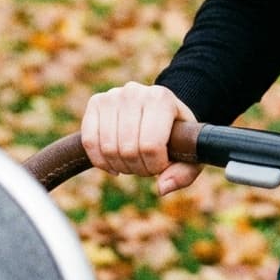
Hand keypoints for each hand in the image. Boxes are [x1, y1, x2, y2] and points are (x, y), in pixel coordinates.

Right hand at [81, 82, 201, 195]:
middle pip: (128, 149)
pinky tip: (113, 163)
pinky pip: (89, 142)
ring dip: (119, 165)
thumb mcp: (190, 150)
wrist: (160, 107)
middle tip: (146, 165)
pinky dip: (100, 160)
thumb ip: (184, 173)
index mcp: (161, 98)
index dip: (154, 166)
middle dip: (137, 168)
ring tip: (132, 162)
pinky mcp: (95, 103)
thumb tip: (162, 188)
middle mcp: (135, 92)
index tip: (161, 165)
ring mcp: (113, 95)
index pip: (151, 146)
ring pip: (108, 147)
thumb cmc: (176, 132)